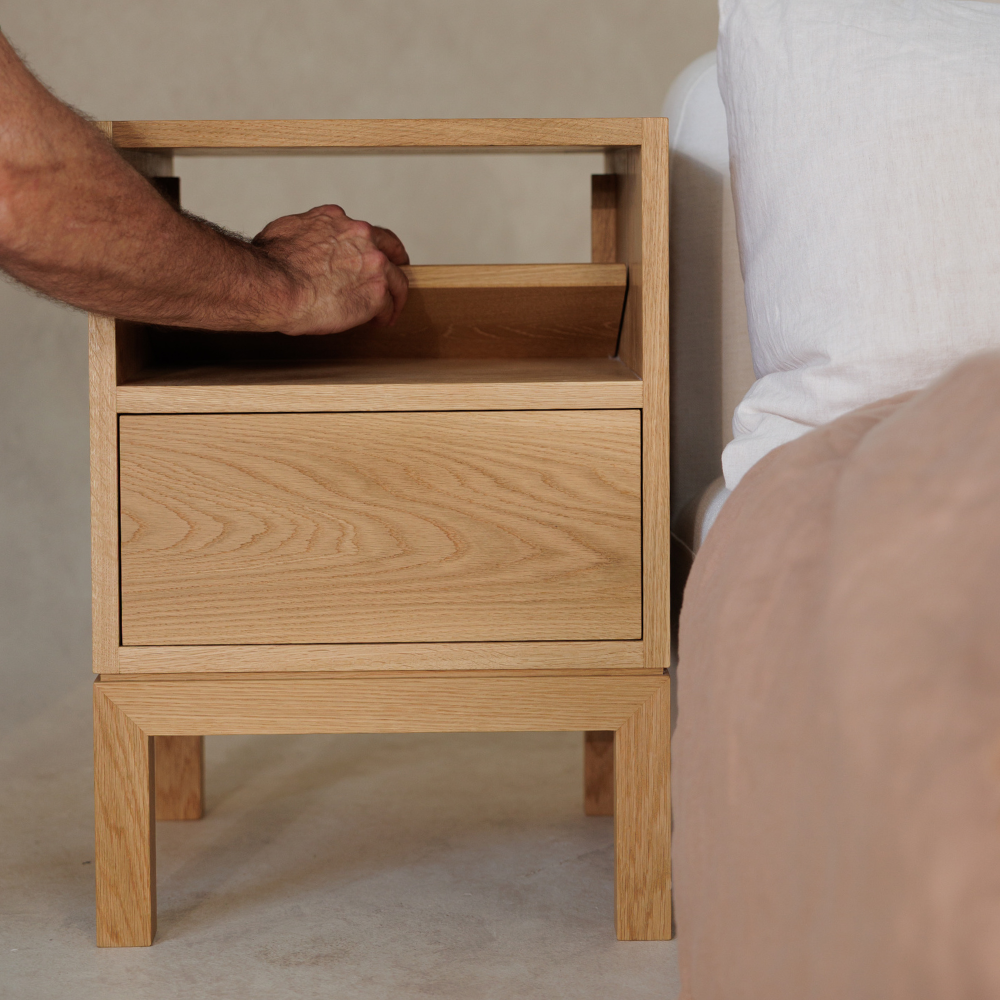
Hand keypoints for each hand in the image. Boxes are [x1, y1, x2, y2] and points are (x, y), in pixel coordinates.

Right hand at [252, 204, 409, 335]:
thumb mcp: (284, 230)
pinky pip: (389, 306)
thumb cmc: (270, 263)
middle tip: (395, 274)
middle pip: (390, 248)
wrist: (275, 285)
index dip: (366, 245)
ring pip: (397, 279)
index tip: (367, 255)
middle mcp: (360, 236)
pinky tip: (380, 322)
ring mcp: (373, 264)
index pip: (360, 230)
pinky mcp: (376, 293)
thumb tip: (295, 243)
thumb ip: (301, 232)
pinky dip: (387, 315)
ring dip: (396, 294)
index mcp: (336, 219)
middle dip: (396, 260)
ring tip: (391, 309)